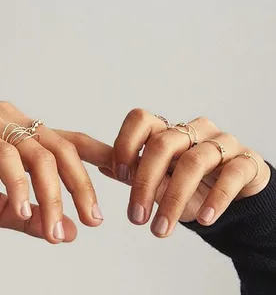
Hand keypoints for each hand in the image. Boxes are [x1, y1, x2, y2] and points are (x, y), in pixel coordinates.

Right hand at [0, 102, 103, 243]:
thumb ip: (32, 218)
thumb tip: (68, 234)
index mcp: (28, 140)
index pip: (73, 144)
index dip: (102, 157)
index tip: (127, 177)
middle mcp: (18, 124)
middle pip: (65, 150)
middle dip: (82, 187)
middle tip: (93, 220)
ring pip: (40, 155)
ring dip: (52, 195)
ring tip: (54, 228)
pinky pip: (5, 155)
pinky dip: (17, 184)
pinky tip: (22, 209)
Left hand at [59, 109, 270, 237]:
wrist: (232, 196)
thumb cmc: (190, 186)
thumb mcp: (159, 182)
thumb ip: (134, 173)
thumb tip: (105, 166)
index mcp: (167, 132)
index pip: (141, 120)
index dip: (126, 143)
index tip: (119, 173)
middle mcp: (193, 131)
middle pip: (163, 143)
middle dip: (145, 182)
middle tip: (136, 217)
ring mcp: (221, 143)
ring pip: (194, 162)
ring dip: (174, 199)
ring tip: (161, 230)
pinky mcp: (246, 161)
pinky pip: (231, 174)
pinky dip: (216, 198)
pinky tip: (204, 218)